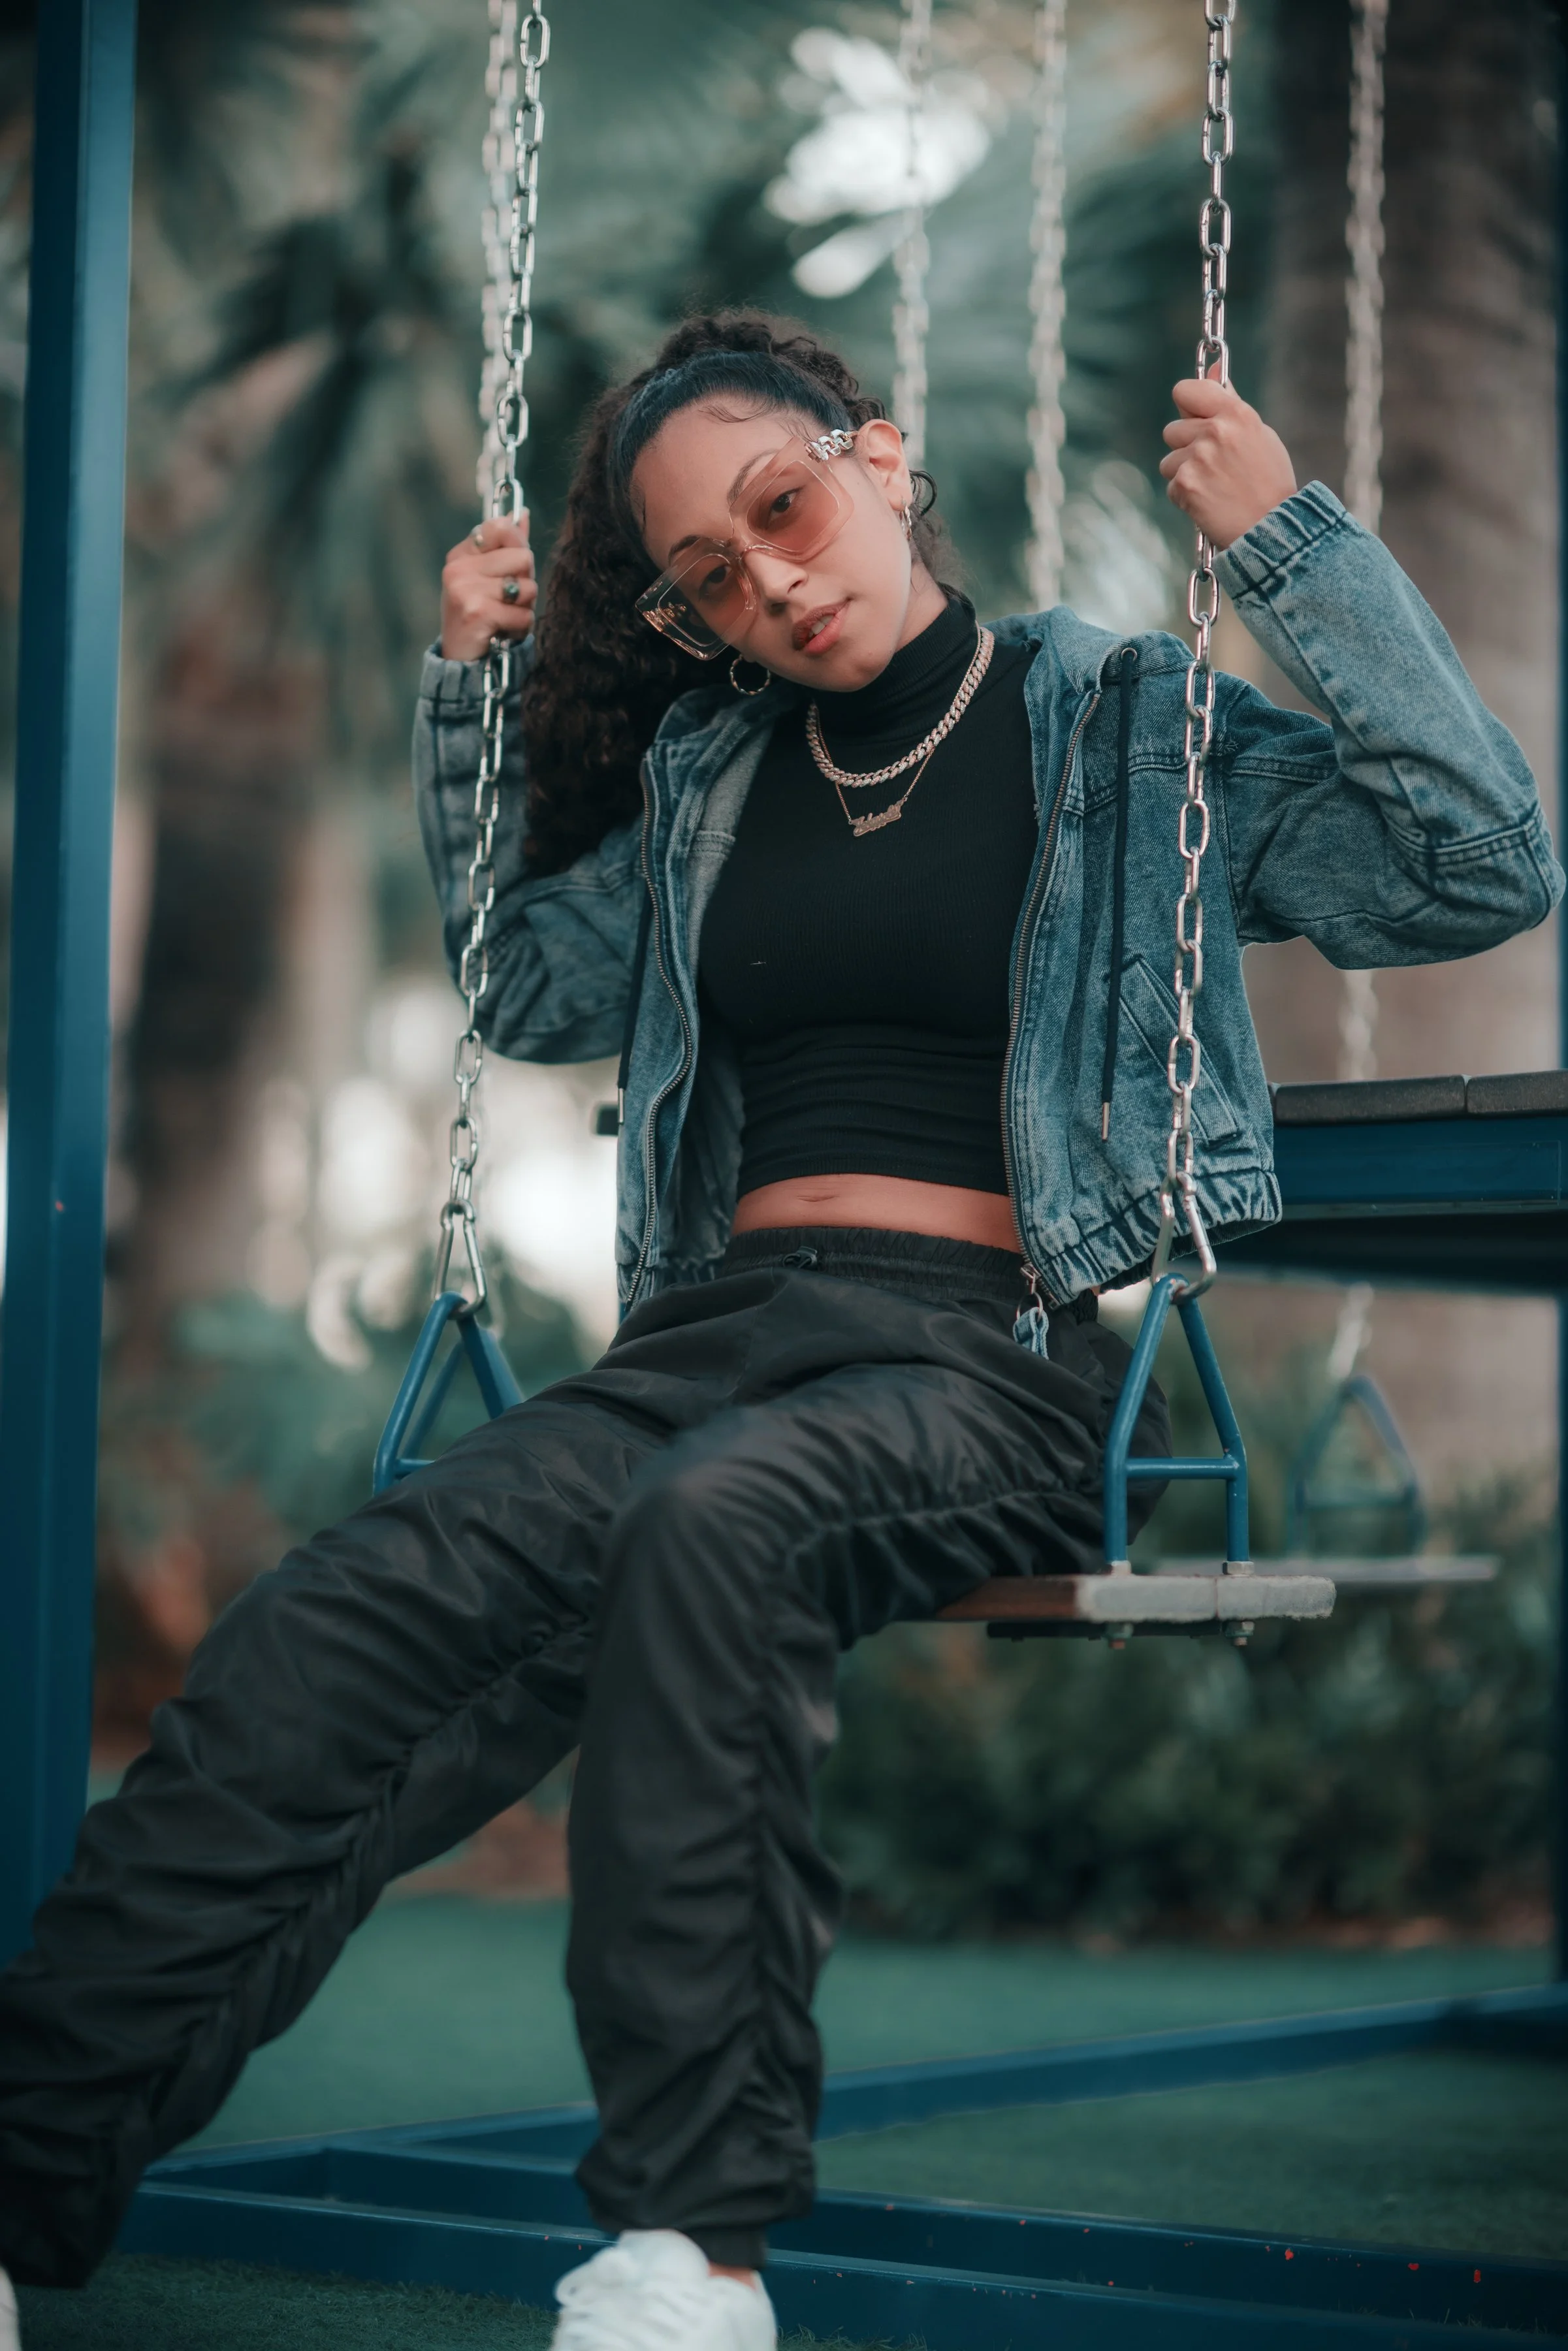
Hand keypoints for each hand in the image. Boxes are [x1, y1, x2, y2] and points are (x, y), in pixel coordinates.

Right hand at [440, 513, 536, 659]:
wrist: (460, 660)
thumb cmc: (479, 616)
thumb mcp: (488, 578)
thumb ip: (507, 546)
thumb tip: (521, 512)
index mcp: (462, 555)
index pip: (502, 527)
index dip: (518, 547)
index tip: (510, 569)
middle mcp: (459, 569)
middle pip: (523, 557)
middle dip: (525, 582)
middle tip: (507, 602)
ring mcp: (465, 590)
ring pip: (527, 587)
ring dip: (525, 609)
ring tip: (505, 618)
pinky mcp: (478, 612)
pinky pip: (523, 615)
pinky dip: (521, 628)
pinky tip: (503, 632)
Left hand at [1160, 375, 1295, 550]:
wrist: (1272, 528)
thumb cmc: (1270, 481)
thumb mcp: (1259, 434)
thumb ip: (1230, 404)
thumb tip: (1213, 370)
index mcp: (1236, 413)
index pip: (1187, 390)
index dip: (1187, 405)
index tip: (1195, 418)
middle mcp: (1214, 432)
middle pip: (1172, 430)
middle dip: (1186, 447)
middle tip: (1213, 466)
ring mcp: (1197, 459)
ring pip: (1169, 460)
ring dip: (1184, 473)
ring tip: (1213, 486)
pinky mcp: (1184, 485)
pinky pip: (1171, 485)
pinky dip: (1185, 496)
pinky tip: (1208, 502)